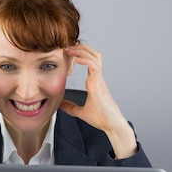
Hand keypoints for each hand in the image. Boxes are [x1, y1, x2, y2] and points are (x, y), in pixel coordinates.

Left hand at [60, 44, 137, 158]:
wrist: (111, 125)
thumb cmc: (101, 118)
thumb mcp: (80, 112)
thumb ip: (70, 107)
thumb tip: (59, 105)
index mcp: (94, 81)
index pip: (89, 61)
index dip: (80, 53)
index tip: (68, 52)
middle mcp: (98, 78)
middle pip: (93, 54)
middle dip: (81, 47)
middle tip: (67, 46)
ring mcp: (99, 80)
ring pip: (95, 57)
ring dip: (82, 51)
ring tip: (70, 49)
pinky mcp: (99, 84)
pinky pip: (94, 66)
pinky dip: (86, 60)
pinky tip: (77, 59)